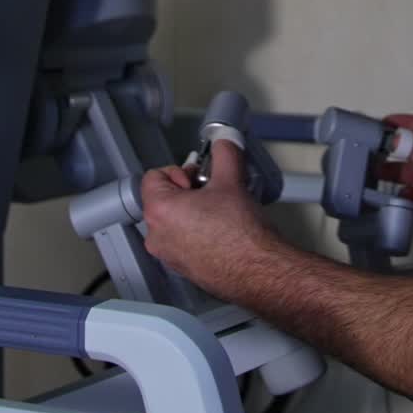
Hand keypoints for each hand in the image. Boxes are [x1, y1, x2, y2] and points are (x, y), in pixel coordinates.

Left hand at [142, 140, 280, 298]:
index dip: (180, 170)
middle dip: (189, 190)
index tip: (199, 176)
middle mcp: (157, 237)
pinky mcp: (183, 269)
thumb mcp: (232, 179)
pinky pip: (183, 240)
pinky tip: (223, 230)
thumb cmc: (241, 235)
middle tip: (214, 191)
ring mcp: (169, 256)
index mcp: (160, 212)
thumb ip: (224, 152)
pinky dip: (198, 231)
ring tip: (221, 211)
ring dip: (195, 210)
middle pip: (164, 198)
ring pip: (174, 220)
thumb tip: (224, 142)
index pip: (154, 176)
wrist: (259, 271)